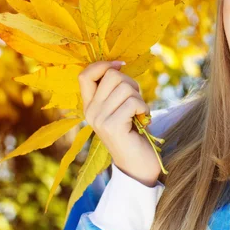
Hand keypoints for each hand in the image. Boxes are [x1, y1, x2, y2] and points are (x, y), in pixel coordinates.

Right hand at [78, 60, 160, 186]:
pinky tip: (143, 120)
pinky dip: (144, 108)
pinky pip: (133, 102)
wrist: (139, 164)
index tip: (121, 65)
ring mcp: (99, 120)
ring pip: (125, 88)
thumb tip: (118, 65)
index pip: (85, 74)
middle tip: (136, 102)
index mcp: (89, 105)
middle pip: (112, 76)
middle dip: (131, 83)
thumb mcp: (121, 107)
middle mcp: (90, 112)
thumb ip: (116, 89)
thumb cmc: (134, 132)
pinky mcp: (112, 127)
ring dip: (139, 98)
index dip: (104, 64)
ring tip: (140, 113)